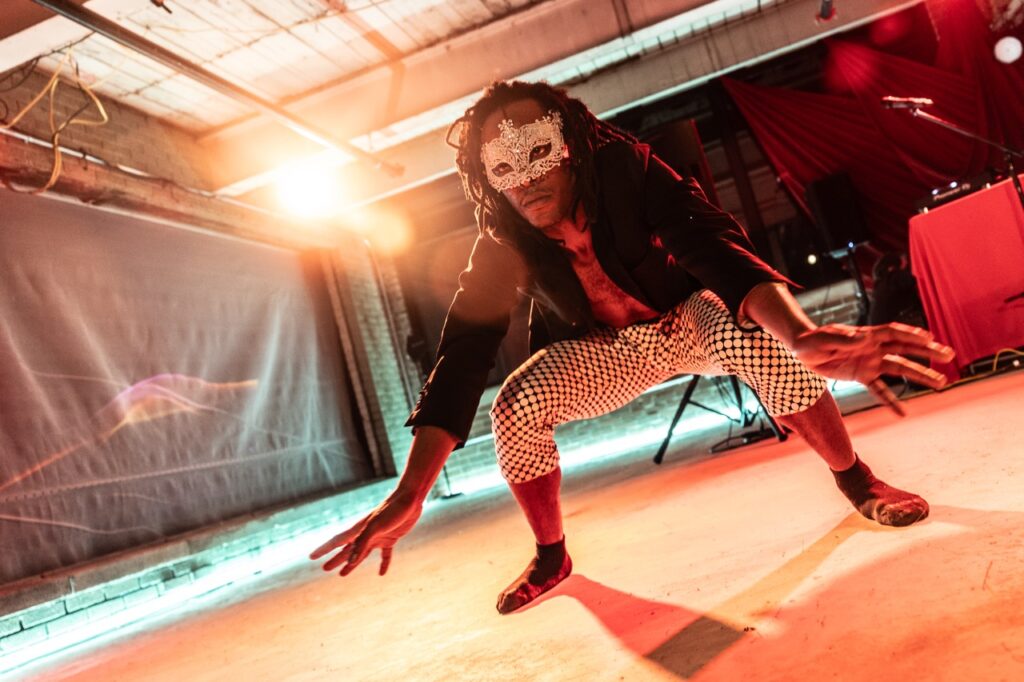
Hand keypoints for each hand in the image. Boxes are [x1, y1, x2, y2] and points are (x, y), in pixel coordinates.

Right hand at [309, 493, 422, 576]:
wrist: (410, 498)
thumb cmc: (392, 510)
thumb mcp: (376, 527)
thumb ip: (363, 543)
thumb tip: (351, 561)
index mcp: (358, 530)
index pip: (337, 542)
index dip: (324, 550)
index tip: (311, 557)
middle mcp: (365, 534)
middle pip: (347, 550)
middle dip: (336, 559)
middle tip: (325, 569)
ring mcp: (378, 536)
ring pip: (362, 554)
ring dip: (352, 564)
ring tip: (343, 574)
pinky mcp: (391, 538)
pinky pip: (385, 555)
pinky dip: (383, 564)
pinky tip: (381, 574)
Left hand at [791, 322, 954, 415]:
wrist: (802, 351)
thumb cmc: (811, 341)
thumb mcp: (823, 340)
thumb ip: (842, 339)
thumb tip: (862, 339)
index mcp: (865, 335)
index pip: (892, 333)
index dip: (910, 335)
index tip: (930, 338)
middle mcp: (872, 348)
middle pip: (904, 350)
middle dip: (926, 352)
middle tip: (948, 355)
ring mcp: (869, 362)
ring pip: (899, 369)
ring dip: (919, 375)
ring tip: (941, 382)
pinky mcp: (862, 376)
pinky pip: (879, 390)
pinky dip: (890, 401)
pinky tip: (903, 413)